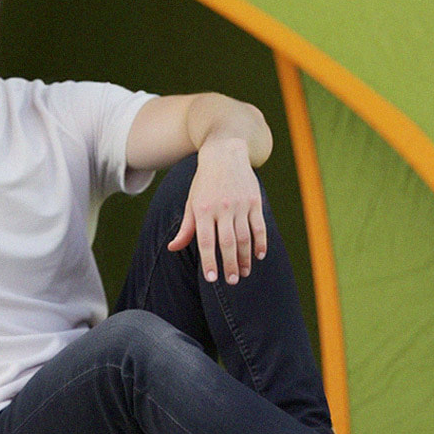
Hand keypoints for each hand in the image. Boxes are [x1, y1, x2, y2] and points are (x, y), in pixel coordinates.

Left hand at [168, 137, 267, 283]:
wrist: (224, 153)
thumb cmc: (205, 182)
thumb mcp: (192, 202)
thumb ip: (186, 228)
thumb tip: (173, 249)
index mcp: (202, 209)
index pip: (205, 241)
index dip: (209, 261)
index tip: (212, 279)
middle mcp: (221, 208)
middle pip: (227, 243)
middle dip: (230, 265)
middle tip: (232, 281)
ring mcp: (239, 204)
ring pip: (244, 237)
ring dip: (245, 258)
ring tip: (244, 272)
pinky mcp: (254, 201)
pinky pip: (259, 226)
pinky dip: (261, 242)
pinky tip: (259, 256)